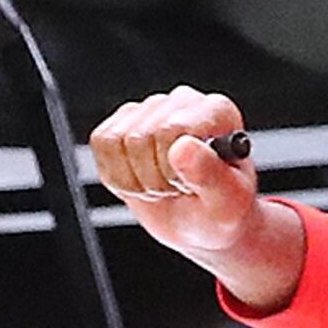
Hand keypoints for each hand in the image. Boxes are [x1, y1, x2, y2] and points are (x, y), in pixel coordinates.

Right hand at [91, 87, 260, 228]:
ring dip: (134, 180)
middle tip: (176, 189)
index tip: (189, 185)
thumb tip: (182, 147)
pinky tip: (141, 180)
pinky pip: (100, 142)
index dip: (171, 169)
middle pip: (139, 137)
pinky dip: (116, 175)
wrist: (201, 225)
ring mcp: (151, 110)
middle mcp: (184, 102)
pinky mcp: (124, 123)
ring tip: (161, 185)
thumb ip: (209, 174)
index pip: (171, 128)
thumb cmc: (220, 210)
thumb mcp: (226, 203)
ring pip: (115, 140)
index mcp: (217, 111)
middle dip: (153, 179)